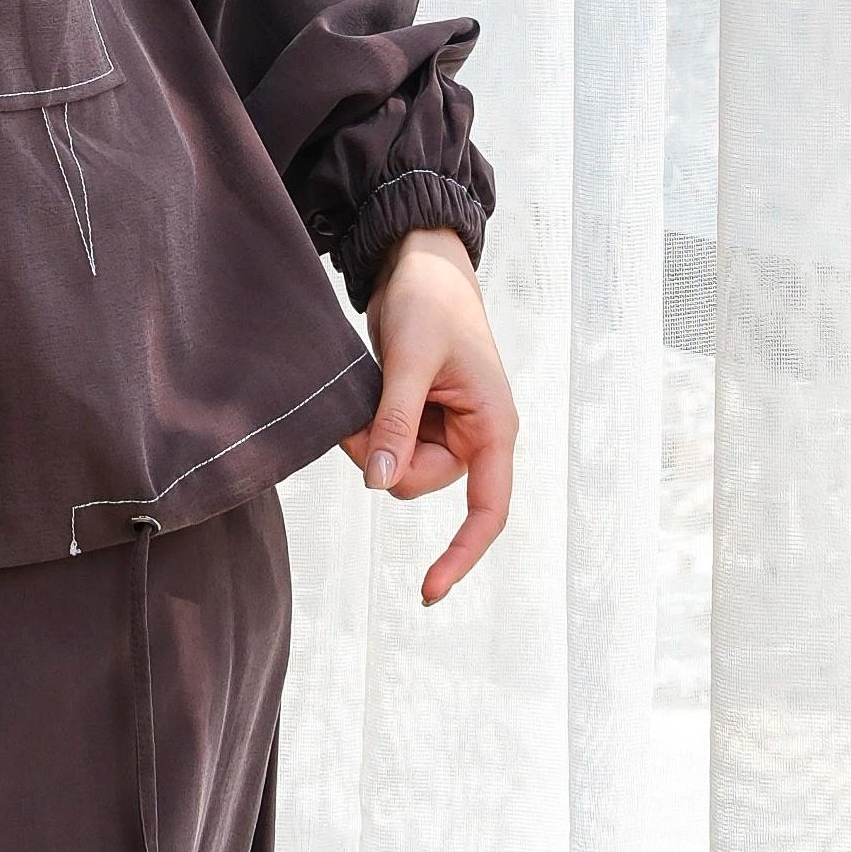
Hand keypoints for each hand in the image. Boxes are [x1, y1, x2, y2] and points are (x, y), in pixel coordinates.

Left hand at [345, 227, 517, 601]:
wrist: (417, 261)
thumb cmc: (431, 301)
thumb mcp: (412, 360)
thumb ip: (396, 422)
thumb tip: (379, 483)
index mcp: (493, 426)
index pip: (488, 509)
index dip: (461, 553)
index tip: (428, 590)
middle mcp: (473, 435)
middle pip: (419, 483)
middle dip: (382, 458)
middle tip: (357, 416)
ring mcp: (444, 427)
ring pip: (396, 466)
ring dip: (370, 442)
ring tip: (364, 393)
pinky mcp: (416, 416)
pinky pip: (386, 445)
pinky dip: (368, 431)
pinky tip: (362, 400)